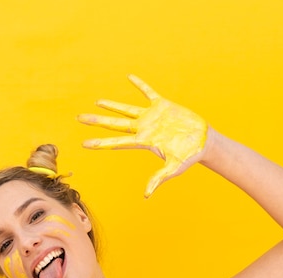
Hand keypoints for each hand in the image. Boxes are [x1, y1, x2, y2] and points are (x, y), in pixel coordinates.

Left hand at [77, 74, 207, 196]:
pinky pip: (148, 93)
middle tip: (79, 118)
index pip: (116, 143)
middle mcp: (143, 129)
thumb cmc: (189, 157)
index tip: (83, 143)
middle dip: (97, 121)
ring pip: (127, 109)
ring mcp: (152, 117)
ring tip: (97, 102)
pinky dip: (140, 85)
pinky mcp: (163, 106)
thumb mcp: (173, 168)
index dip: (100, 142)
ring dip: (112, 105)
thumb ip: (159, 179)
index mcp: (143, 142)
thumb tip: (146, 195)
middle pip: (115, 124)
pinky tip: (129, 77)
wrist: (203, 142)